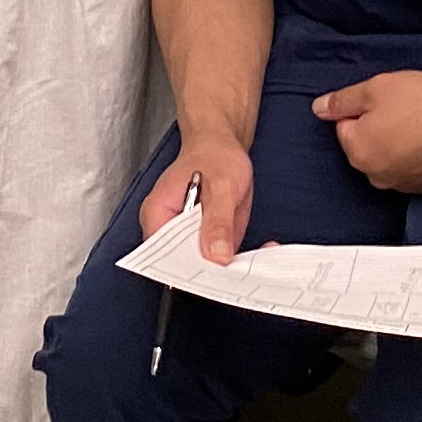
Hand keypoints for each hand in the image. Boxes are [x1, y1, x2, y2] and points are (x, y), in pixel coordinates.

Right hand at [141, 133, 255, 263]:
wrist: (223, 148)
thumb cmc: (213, 156)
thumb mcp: (220, 185)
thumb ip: (217, 221)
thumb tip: (216, 255)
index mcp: (158, 215)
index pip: (164, 257)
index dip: (188, 270)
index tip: (214, 272)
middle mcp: (169, 231)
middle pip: (185, 267)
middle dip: (215, 271)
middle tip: (240, 268)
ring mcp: (189, 238)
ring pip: (206, 267)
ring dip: (234, 267)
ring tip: (258, 257)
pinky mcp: (208, 242)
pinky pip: (222, 260)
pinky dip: (243, 258)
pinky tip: (264, 249)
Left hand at [316, 69, 421, 194]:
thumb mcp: (377, 88)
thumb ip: (343, 100)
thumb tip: (319, 108)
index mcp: (358, 151)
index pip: (345, 126)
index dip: (364, 108)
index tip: (386, 100)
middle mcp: (376, 176)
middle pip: (365, 146)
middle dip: (377, 128)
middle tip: (404, 109)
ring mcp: (402, 185)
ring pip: (388, 158)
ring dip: (397, 143)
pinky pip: (410, 169)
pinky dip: (416, 156)